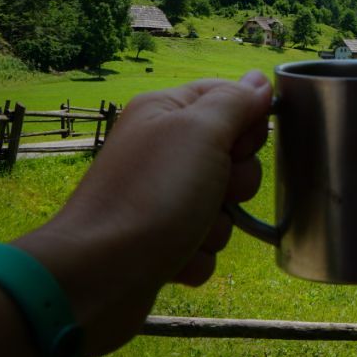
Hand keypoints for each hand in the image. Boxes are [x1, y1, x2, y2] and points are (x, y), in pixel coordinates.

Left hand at [14, 71, 271, 356]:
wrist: (97, 276)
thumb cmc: (153, 194)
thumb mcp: (200, 133)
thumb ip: (234, 102)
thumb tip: (258, 80)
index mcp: (166, 112)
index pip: (230, 97)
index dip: (246, 123)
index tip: (236, 145)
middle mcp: (163, 150)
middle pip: (234, 156)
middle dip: (236, 181)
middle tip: (215, 190)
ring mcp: (162, 197)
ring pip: (225, 205)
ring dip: (218, 224)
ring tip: (188, 231)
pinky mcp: (163, 240)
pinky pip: (206, 242)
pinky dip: (198, 254)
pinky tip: (175, 258)